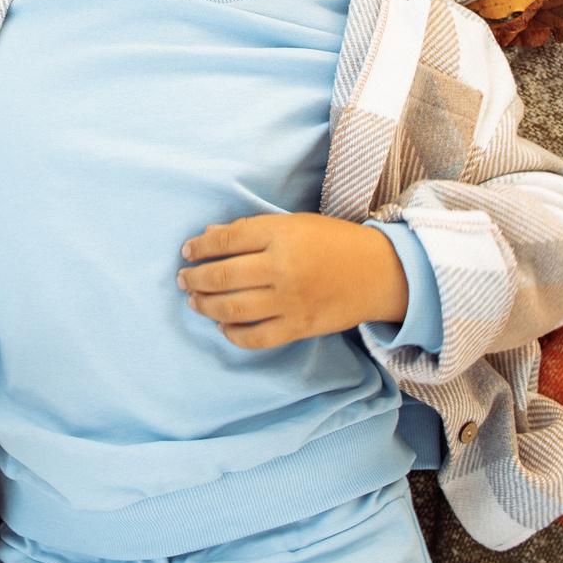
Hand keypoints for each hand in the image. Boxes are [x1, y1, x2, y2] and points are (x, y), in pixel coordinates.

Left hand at [177, 214, 408, 348]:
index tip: (187, 251)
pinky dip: (234, 334)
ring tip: (194, 301)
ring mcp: (290, 301)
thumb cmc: (334, 241)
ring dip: (206, 306)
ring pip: (233, 309)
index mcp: (281, 234)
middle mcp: (282, 268)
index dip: (200, 247)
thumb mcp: (294, 224)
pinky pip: (256, 338)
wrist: (379, 272)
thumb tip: (209, 235)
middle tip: (183, 279)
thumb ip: (251, 230)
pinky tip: (224, 327)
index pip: (226, 240)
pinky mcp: (299, 327)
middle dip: (195, 278)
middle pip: (223, 276)